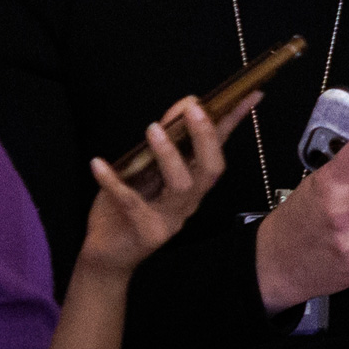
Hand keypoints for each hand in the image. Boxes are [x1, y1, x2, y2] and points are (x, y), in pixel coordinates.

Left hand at [74, 95, 246, 282]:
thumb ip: (165, 140)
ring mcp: (171, 219)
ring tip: (153, 129)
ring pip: (181, 186)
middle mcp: (189, 202)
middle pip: (210, 170)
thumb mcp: (146, 170)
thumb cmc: (127, 208)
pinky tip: (98, 163)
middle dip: (205, 137)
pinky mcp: (146, 232)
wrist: (108, 255)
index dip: (235, 122)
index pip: (219, 148)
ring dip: (169, 156)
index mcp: (194, 185)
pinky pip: (131, 202)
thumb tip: (185, 103)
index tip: (251, 93)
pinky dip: (114, 181)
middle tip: (193, 108)